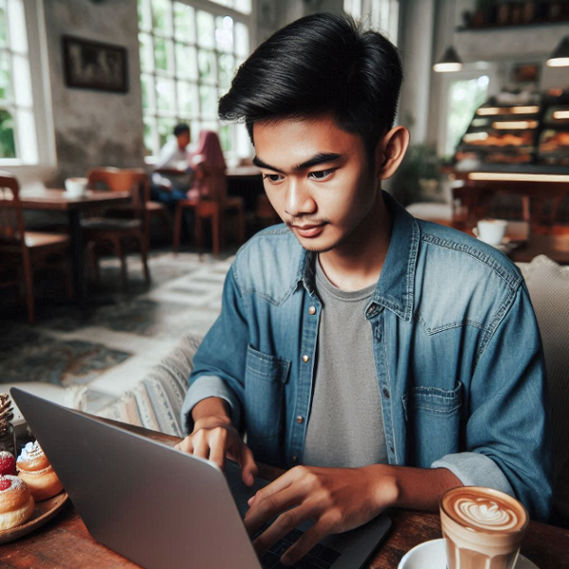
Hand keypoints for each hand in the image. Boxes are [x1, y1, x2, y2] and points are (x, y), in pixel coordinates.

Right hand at [175, 415, 256, 485]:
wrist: (214, 422)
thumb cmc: (230, 440)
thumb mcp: (243, 450)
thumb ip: (249, 466)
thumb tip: (248, 481)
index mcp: (220, 435)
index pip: (216, 462)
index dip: (217, 478)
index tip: (219, 487)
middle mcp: (203, 434)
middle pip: (199, 464)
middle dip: (203, 478)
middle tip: (208, 489)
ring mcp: (189, 438)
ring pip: (186, 464)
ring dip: (192, 474)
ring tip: (200, 480)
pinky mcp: (180, 444)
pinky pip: (178, 462)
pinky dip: (183, 470)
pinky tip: (190, 473)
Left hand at [244, 464, 397, 565]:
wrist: (372, 483)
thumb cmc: (339, 482)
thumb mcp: (310, 477)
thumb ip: (283, 487)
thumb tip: (254, 501)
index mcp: (299, 473)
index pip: (267, 493)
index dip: (250, 511)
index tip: (238, 525)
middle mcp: (308, 484)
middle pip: (272, 505)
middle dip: (252, 524)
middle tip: (239, 538)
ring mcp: (321, 500)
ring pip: (286, 521)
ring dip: (268, 538)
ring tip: (256, 550)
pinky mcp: (334, 517)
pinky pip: (310, 536)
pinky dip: (295, 549)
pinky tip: (286, 558)